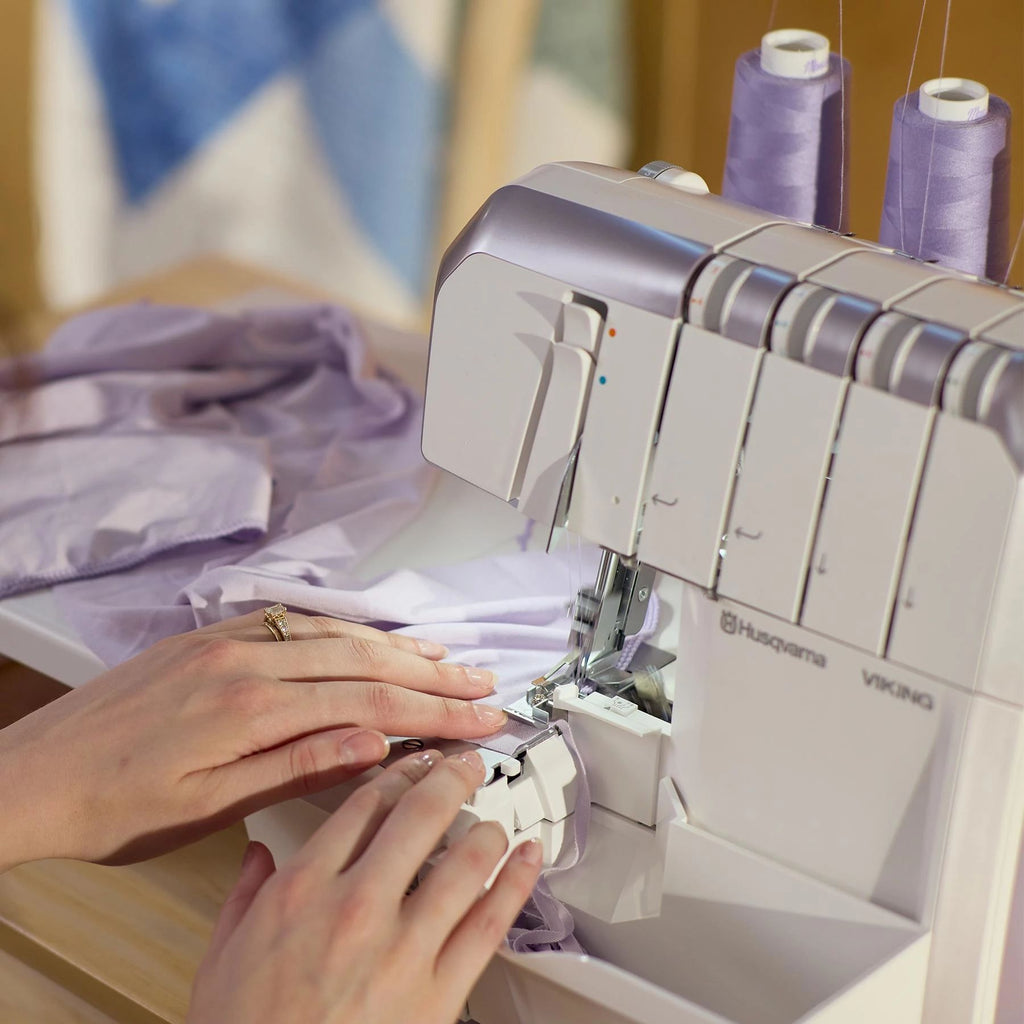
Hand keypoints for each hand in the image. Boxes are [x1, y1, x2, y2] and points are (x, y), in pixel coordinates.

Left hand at [0, 611, 505, 866]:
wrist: (31, 775)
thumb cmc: (109, 804)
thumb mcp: (209, 806)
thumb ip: (298, 764)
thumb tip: (372, 741)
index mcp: (248, 705)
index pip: (369, 699)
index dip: (434, 708)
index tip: (479, 715)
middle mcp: (244, 658)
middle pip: (364, 657)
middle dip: (433, 672)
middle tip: (483, 682)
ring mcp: (228, 639)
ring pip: (335, 632)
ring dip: (397, 643)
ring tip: (445, 654)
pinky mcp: (213, 636)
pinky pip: (297, 621)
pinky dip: (344, 627)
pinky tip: (368, 633)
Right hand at [187, 749, 541, 1023]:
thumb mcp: (221, 958)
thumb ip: (243, 895)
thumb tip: (258, 855)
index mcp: (303, 891)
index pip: (362, 806)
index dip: (397, 774)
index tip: (412, 765)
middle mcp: (357, 908)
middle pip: (419, 817)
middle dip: (450, 779)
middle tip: (465, 767)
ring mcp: (403, 949)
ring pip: (464, 862)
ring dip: (486, 829)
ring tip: (493, 818)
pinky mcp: (439, 993)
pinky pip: (490, 924)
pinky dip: (517, 882)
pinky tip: (527, 859)